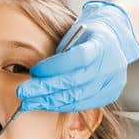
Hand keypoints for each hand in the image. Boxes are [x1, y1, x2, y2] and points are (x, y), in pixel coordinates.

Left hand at [17, 0, 138, 112]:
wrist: (115, 39)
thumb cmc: (88, 34)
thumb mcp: (75, 33)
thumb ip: (61, 52)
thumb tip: (36, 73)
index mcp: (102, 43)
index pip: (78, 58)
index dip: (54, 67)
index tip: (34, 71)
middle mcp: (110, 64)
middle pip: (75, 82)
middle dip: (45, 89)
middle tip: (23, 92)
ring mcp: (112, 81)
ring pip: (78, 97)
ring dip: (50, 101)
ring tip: (30, 102)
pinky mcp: (110, 94)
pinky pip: (83, 104)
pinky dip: (62, 105)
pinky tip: (46, 104)